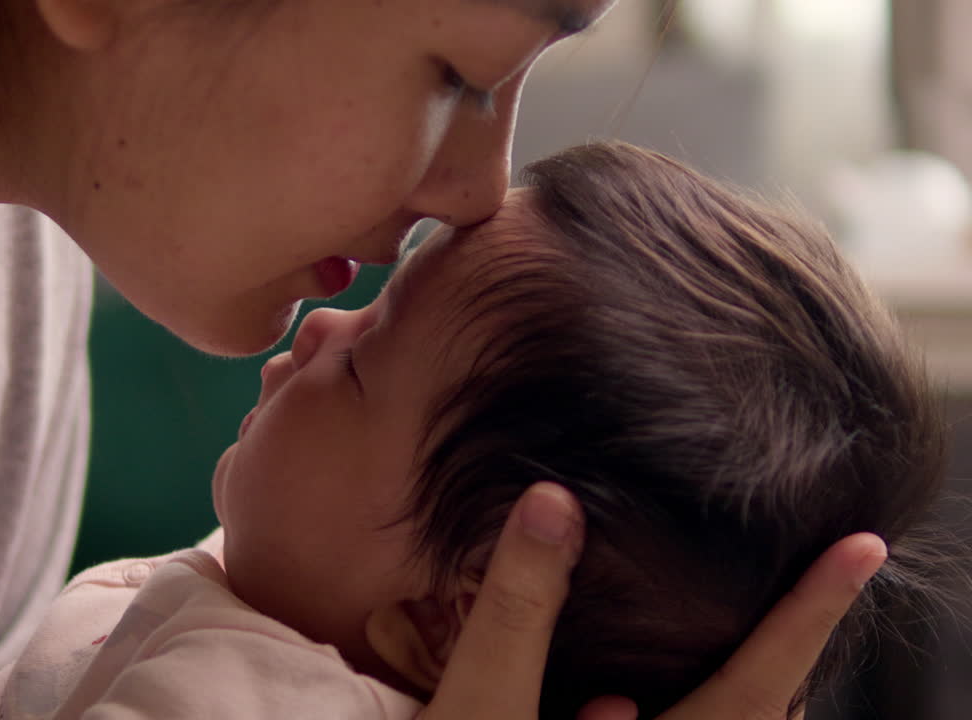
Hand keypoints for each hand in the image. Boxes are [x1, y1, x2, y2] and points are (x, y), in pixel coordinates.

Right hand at [418, 479, 887, 719]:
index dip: (810, 614)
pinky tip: (648, 682)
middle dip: (791, 648)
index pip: (755, 683)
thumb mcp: (481, 703)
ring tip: (758, 625)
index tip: (859, 551)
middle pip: (761, 715)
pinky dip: (697, 700)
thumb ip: (518, 608)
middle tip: (819, 579)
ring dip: (742, 678)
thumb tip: (552, 501)